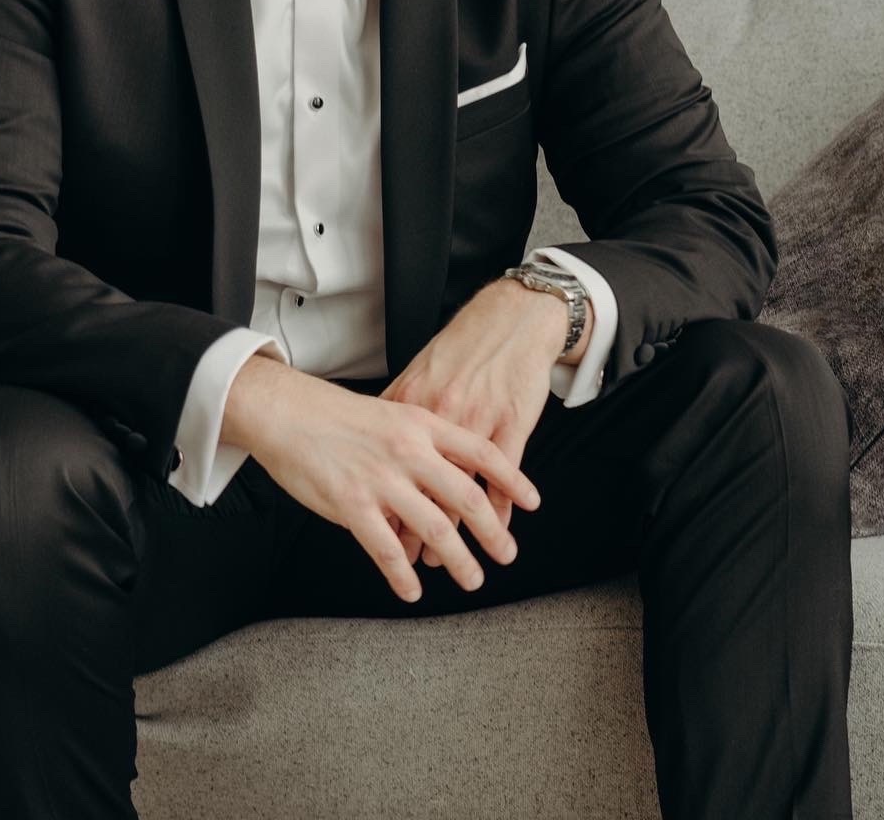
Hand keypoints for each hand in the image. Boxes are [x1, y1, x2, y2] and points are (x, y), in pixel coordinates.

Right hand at [229, 358, 540, 602]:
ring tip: (472, 579)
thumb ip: (427, 441)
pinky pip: (387, 549)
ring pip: (435, 530)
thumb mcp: (395, 413)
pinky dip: (403, 575)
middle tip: (507, 554)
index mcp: (422, 425)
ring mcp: (381, 479)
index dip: (512, 479)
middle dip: (493, 533)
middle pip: (467, 498)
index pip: (482, 454)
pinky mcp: (351, 504)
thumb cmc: (339, 415)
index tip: (533, 502)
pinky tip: (412, 590)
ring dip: (459, 561)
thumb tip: (457, 471)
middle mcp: (409, 451)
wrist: (289, 412)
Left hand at [379, 279, 569, 568]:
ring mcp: (478, 419)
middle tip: (420, 563)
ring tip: (461, 565)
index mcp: (412, 406)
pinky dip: (501, 505)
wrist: (508, 318)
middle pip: (425, 486)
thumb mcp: (418, 376)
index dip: (387, 507)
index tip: (384, 538)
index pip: (392, 468)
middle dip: (422, 533)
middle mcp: (441, 416)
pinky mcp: (512, 421)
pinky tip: (499, 526)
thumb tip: (371, 445)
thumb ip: (396, 412)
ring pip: (464, 489)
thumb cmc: (462, 348)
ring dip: (463, 532)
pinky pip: (502, 473)